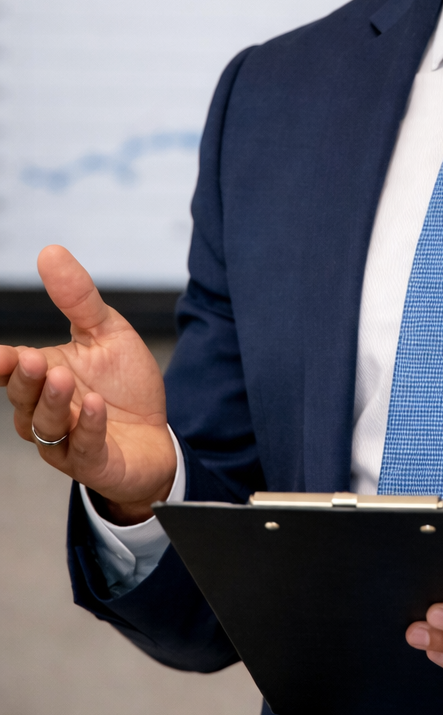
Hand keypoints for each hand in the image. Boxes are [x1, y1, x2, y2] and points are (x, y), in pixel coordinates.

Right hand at [0, 245, 176, 521]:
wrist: (156, 436)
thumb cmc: (123, 385)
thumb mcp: (105, 332)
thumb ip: (77, 298)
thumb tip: (49, 251)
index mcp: (42, 378)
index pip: (8, 370)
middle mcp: (45, 412)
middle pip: (23, 398)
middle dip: (25, 379)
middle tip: (32, 359)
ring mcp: (66, 442)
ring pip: (46, 426)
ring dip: (53, 403)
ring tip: (64, 378)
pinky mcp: (93, 463)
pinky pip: (84, 448)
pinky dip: (89, 427)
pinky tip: (96, 407)